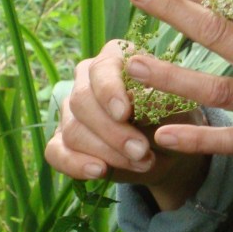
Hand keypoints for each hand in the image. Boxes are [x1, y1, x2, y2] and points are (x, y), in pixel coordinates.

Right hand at [44, 40, 209, 210]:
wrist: (168, 152)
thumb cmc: (173, 119)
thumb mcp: (176, 108)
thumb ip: (156, 98)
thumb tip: (136, 95)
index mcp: (114, 59)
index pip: (101, 68)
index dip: (109, 91)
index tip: (124, 113)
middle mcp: (87, 80)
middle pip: (82, 101)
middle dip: (112, 131)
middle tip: (141, 150)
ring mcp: (71, 111)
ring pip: (73, 130)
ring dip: (107, 152)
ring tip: (140, 163)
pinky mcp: (63, 141)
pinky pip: (56, 152)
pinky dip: (75, 164)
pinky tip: (98, 171)